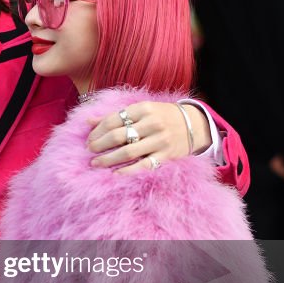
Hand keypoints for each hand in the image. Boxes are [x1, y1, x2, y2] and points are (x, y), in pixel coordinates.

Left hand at [86, 101, 210, 174]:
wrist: (195, 124)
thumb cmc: (162, 116)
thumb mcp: (141, 110)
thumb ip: (115, 116)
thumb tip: (88, 121)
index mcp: (144, 108)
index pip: (113, 120)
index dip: (97, 131)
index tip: (89, 139)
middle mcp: (152, 123)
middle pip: (117, 136)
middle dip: (99, 145)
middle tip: (89, 150)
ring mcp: (160, 140)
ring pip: (127, 152)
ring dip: (108, 159)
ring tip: (95, 163)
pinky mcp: (166, 156)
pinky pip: (143, 165)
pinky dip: (127, 171)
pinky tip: (115, 174)